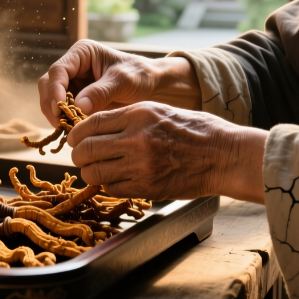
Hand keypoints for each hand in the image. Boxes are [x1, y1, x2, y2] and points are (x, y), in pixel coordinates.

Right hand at [37, 40, 201, 126]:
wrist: (153, 86)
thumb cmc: (140, 75)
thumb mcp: (123, 81)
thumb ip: (101, 92)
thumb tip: (79, 106)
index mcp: (82, 53)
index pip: (59, 70)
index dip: (55, 89)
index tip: (59, 108)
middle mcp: (73, 66)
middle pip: (48, 84)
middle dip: (51, 104)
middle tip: (59, 123)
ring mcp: (73, 83)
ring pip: (51, 99)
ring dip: (55, 114)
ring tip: (66, 130)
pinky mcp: (77, 99)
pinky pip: (62, 110)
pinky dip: (64, 121)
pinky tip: (72, 131)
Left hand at [67, 102, 266, 202]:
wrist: (224, 155)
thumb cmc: (195, 130)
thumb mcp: (158, 110)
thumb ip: (126, 117)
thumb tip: (95, 128)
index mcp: (137, 114)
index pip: (90, 123)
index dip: (75, 133)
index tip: (74, 139)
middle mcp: (135, 139)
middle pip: (85, 149)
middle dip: (78, 154)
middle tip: (82, 156)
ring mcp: (140, 166)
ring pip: (94, 173)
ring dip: (90, 173)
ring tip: (97, 170)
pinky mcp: (147, 187)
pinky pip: (112, 188)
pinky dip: (108, 185)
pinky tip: (117, 179)